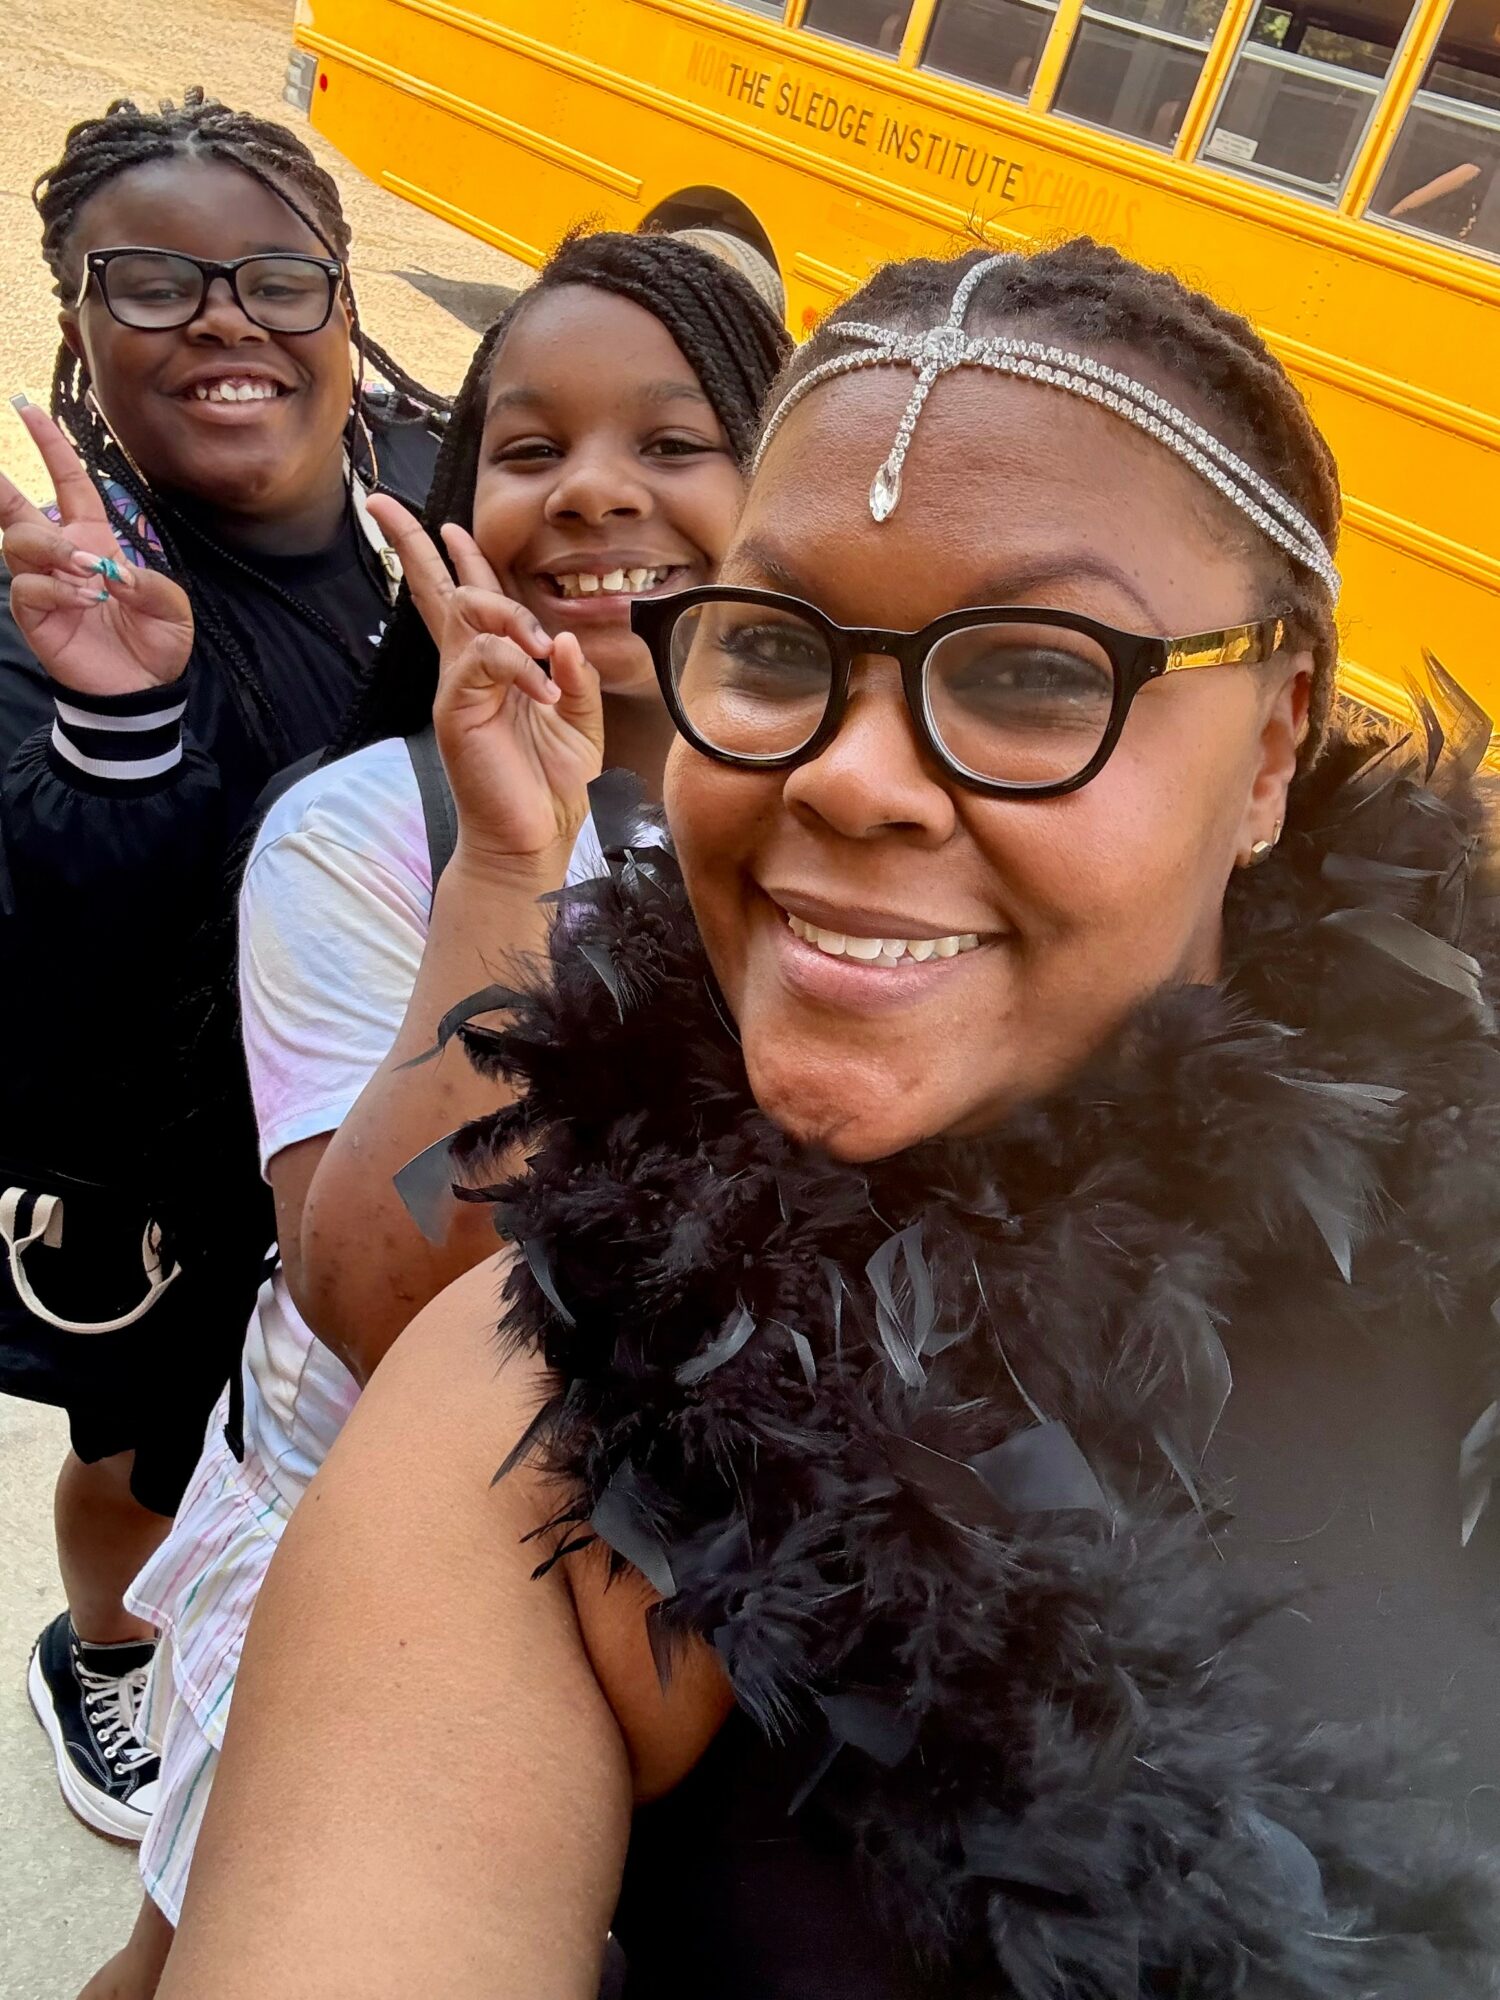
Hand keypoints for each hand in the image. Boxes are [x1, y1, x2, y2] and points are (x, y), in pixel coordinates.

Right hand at [0, 401, 192, 695]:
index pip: (67, 482)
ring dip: (52, 550)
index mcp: (93, 539)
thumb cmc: (155, 643)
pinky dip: (55, 588)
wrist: (142, 691)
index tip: (28, 408)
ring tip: (87, 573)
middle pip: (17, 509)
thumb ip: (150, 584)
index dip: (51, 446)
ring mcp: (44, 585)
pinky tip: (83, 599)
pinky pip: (27, 588)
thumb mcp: (172, 607)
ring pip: (19, 542)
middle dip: (2, 488)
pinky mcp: (36, 616)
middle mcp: (61, 556)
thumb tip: (113, 572)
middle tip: (7, 481)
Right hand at [367, 496, 603, 875]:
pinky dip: (520, 666)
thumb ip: (575, 674)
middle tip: (383, 506)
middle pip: (434, 590)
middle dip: (411, 543)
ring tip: (542, 648)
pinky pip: (484, 659)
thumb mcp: (581, 720)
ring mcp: (457, 687)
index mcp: (493, 666)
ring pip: (467, 611)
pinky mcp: (456, 710)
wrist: (532, 839)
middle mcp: (467, 669)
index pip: (466, 599)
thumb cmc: (552, 785)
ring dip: (510, 613)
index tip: (437, 519)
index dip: (449, 557)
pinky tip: (545, 694)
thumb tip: (559, 635)